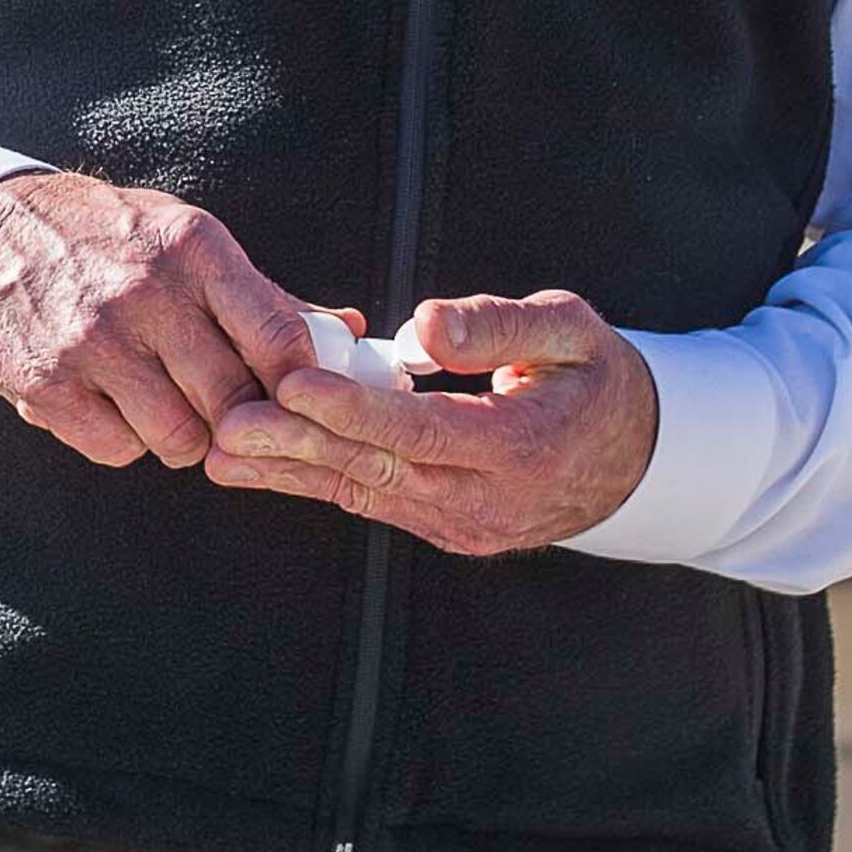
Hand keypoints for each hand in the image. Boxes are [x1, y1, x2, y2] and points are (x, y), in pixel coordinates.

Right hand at [0, 170, 322, 469]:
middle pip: (236, 400)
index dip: (301, 385)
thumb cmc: (100, 238)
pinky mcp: (47, 384)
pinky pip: (118, 450)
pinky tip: (111, 406)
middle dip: (240, 419)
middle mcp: (145, 290)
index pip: (280, 335)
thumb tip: (348, 332)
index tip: (298, 399)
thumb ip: (263, 295)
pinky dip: (123, 441)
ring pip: (181, 437)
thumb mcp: (181, 240)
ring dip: (181, 436)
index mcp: (192, 246)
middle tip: (225, 410)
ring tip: (163, 405)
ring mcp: (93, 340)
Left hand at [202, 290, 657, 554]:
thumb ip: (500, 325)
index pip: (421, 431)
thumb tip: (423, 327)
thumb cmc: (594, 376)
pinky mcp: (441, 527)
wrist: (631, 460)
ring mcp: (461, 524)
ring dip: (290, 471)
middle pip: (379, 470)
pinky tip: (257, 465)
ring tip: (220, 451)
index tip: (291, 382)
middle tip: (229, 424)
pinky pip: (371, 499)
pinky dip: (313, 480)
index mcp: (520, 449)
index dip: (352, 408)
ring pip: (364, 492)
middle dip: (298, 446)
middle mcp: (485, 501)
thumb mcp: (571, 331)